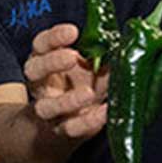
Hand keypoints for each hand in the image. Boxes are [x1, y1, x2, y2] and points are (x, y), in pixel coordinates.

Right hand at [24, 23, 109, 142]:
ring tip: (88, 94)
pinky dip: (88, 121)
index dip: (54, 37)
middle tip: (72, 57)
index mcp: (44, 61)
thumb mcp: (90, 69)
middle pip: (34, 70)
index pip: (41, 45)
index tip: (73, 32)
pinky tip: (104, 112)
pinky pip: (70, 128)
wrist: (70, 122)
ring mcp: (48, 109)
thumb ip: (103, 59)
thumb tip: (127, 47)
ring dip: (67, 101)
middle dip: (51, 62)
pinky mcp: (61, 130)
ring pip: (46, 107)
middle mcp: (41, 84)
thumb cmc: (80, 86)